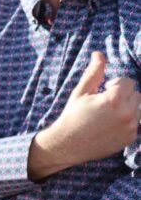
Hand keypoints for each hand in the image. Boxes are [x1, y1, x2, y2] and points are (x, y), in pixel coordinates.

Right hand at [35, 52, 140, 170]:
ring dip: (126, 108)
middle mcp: (127, 113)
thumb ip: (94, 73)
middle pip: (135, 94)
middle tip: (103, 105)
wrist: (67, 145)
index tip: (102, 92)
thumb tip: (99, 54)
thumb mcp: (81, 92)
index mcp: (114, 100)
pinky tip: (109, 126)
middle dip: (122, 96)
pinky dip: (126, 122)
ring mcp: (130, 127)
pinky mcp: (131, 138)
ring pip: (138, 108)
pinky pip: (135, 122)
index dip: (114, 85)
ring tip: (107, 115)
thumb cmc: (72, 116)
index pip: (128, 82)